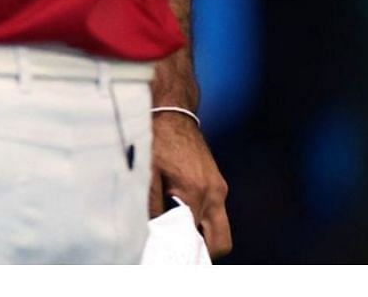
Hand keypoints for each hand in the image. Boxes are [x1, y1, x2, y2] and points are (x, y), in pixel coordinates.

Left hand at [150, 111, 230, 257]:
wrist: (173, 113)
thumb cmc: (157, 140)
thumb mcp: (147, 171)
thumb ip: (150, 204)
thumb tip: (152, 232)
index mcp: (195, 193)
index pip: (194, 239)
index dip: (180, 250)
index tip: (168, 254)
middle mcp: (214, 194)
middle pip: (220, 243)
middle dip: (202, 253)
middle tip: (179, 252)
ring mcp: (219, 189)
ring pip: (221, 229)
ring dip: (203, 236)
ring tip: (177, 233)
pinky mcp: (218, 184)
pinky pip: (216, 213)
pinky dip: (203, 220)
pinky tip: (180, 214)